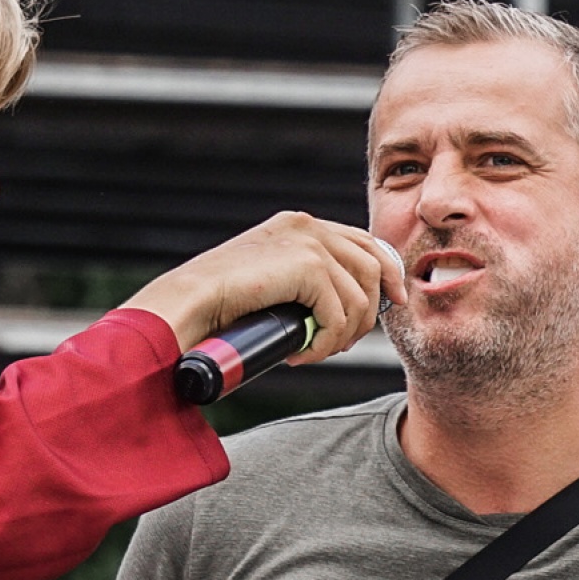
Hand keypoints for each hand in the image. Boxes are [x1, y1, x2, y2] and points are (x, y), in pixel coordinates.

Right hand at [121, 212, 406, 362]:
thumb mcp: (268, 286)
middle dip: (370, 309)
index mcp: (298, 225)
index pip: (362, 241)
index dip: (384, 272)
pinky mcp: (309, 266)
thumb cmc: (215, 306)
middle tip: (342, 343)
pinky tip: (301, 353)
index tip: (391, 302)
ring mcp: (309, 242)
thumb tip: (335, 311)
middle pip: (372, 265)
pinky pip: (340, 314)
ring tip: (314, 351)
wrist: (187, 304)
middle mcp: (307, 226)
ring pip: (360, 296)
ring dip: (343, 334)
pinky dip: (326, 342)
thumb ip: (298, 285)